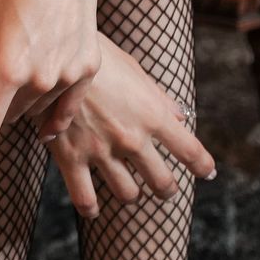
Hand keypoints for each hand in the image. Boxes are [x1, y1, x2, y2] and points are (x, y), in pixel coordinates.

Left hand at [0, 0, 106, 177]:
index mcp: (6, 69)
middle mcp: (40, 79)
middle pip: (10, 115)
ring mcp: (68, 75)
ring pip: (37, 107)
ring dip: (25, 101)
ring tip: (22, 68)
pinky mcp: (88, 67)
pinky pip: (67, 104)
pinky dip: (54, 112)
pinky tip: (47, 121)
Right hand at [28, 34, 216, 212]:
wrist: (51, 51)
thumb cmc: (96, 53)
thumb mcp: (133, 69)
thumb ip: (157, 98)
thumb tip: (180, 117)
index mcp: (151, 114)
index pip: (190, 150)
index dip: (203, 165)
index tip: (208, 171)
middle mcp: (131, 138)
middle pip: (162, 182)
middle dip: (166, 188)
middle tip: (164, 187)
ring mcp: (101, 151)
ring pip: (128, 194)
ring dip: (131, 193)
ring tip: (128, 189)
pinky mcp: (71, 158)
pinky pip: (85, 199)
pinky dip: (90, 208)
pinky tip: (92, 208)